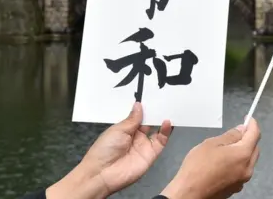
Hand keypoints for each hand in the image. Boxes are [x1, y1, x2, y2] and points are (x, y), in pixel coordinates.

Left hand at [47, 102, 172, 198]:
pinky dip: (166, 131)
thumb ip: (132, 119)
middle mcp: (136, 136)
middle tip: (164, 99)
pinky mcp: (152, 154)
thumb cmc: (105, 149)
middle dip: (155, 112)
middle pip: (149, 122)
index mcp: (125, 130)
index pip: (138, 117)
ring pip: (157, 131)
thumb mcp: (117, 130)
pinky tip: (167, 122)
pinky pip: (161, 141)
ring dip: (162, 121)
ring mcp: (144, 145)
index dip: (145, 108)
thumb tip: (139, 105)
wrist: (103, 174)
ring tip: (169, 108)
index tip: (153, 97)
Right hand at [161, 118, 260, 198]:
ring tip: (227, 148)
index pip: (255, 134)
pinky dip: (238, 163)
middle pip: (254, 148)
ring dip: (243, 152)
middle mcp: (247, 169)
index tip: (248, 119)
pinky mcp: (235, 188)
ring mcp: (242, 180)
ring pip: (249, 161)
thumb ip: (230, 135)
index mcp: (243, 155)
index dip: (252, 124)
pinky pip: (242, 171)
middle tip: (237, 132)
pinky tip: (224, 162)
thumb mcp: (212, 144)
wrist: (189, 193)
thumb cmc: (197, 168)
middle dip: (248, 138)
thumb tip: (241, 130)